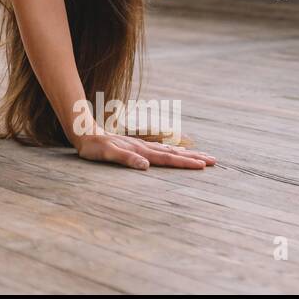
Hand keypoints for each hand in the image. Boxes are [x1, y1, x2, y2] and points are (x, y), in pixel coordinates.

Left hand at [75, 131, 216, 169]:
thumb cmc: (94, 147)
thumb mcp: (107, 154)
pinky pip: (160, 150)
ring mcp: (142, 146)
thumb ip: (125, 159)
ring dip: (186, 154)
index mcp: (140, 151)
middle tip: (214, 161)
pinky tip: (177, 151)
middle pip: (174, 153)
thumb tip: (145, 166)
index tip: (203, 165)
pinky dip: (173, 151)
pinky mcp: (137, 147)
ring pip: (169, 150)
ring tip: (202, 157)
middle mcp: (144, 148)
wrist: (84, 132)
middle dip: (193, 158)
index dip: (185, 162)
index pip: (167, 158)